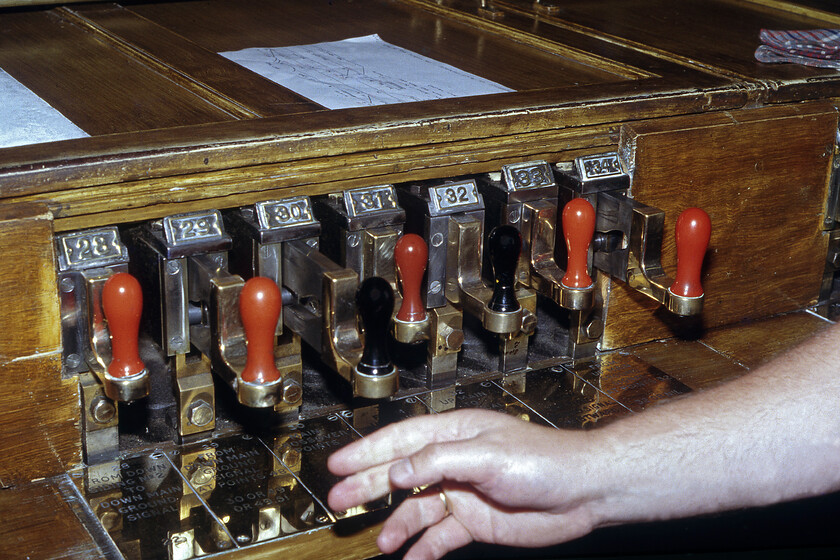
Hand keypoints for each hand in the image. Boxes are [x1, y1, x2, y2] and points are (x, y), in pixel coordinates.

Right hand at [327, 409, 602, 559]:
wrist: (582, 492)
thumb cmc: (543, 460)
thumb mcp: (486, 455)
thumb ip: (437, 461)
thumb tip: (396, 470)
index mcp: (454, 436)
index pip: (400, 441)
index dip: (366, 451)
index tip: (337, 464)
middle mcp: (453, 463)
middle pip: (400, 474)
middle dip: (368, 486)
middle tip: (338, 501)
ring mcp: (463, 493)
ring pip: (417, 509)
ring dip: (397, 524)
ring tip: (382, 541)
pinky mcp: (475, 521)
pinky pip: (440, 536)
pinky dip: (424, 548)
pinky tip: (412, 558)